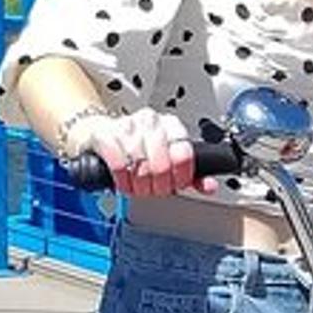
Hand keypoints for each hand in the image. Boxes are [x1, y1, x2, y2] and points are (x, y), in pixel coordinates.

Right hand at [79, 110, 216, 197]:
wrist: (103, 132)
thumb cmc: (140, 147)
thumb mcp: (168, 158)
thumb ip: (191, 174)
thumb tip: (209, 186)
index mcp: (171, 126)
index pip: (184, 154)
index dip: (180, 177)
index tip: (176, 185)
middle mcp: (151, 122)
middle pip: (162, 165)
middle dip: (159, 186)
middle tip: (156, 190)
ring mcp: (128, 126)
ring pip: (140, 167)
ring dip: (140, 186)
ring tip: (141, 188)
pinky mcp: (106, 135)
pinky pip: (119, 165)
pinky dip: (123, 181)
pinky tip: (125, 183)